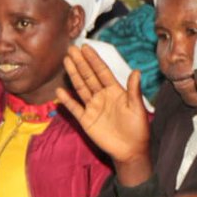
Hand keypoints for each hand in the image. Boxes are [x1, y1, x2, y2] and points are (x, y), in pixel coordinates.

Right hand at [56, 45, 149, 165]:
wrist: (131, 150)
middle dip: (81, 62)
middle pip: (89, 76)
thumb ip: (134, 90)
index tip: (86, 47)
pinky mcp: (86, 120)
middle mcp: (102, 96)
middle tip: (71, 49)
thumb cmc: (137, 128)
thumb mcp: (137, 108)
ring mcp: (93, 107)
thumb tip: (137, 71)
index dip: (94, 60)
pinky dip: (67, 100)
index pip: (102, 72)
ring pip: (81, 88)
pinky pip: (74, 108)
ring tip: (66, 61)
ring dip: (73, 75)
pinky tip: (59, 91)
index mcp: (115, 91)